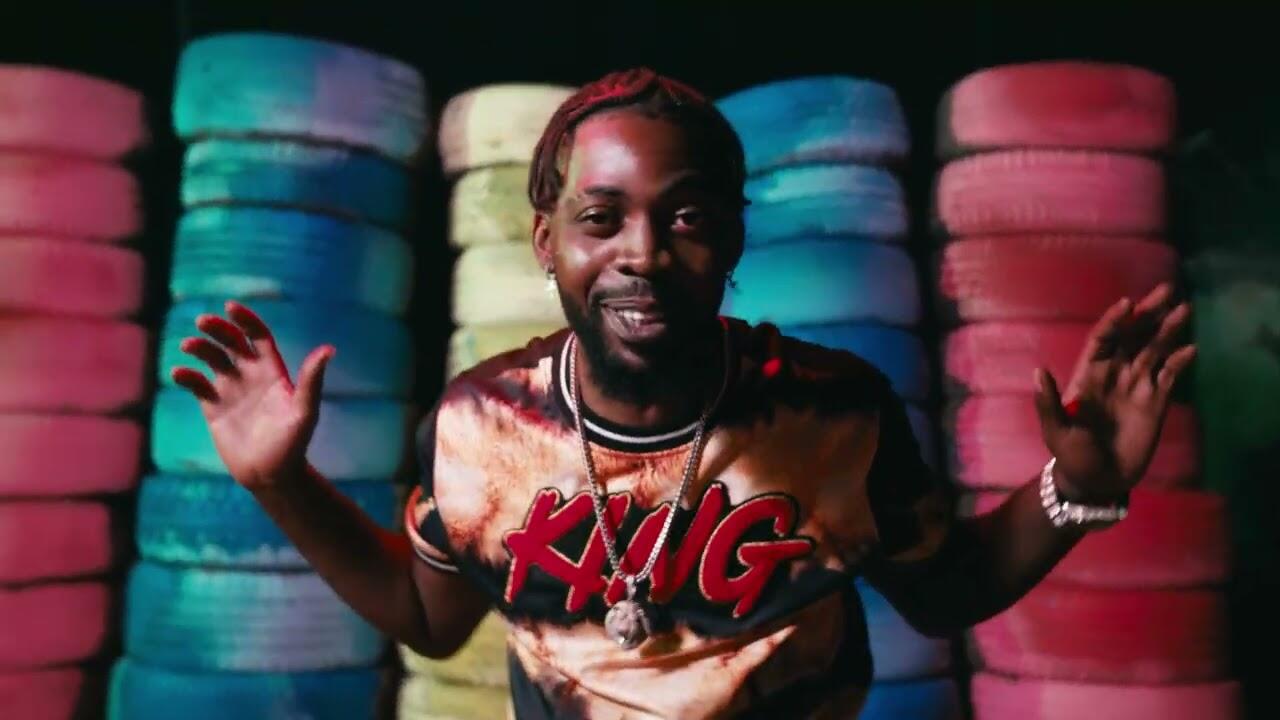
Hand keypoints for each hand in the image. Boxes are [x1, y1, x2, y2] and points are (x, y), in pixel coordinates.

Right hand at [170, 300, 334, 490]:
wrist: (272, 475)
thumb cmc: (293, 444)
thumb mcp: (305, 411)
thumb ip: (312, 380)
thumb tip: (328, 350)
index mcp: (273, 372)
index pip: (258, 336)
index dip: (246, 320)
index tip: (231, 307)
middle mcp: (251, 376)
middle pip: (231, 342)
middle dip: (218, 329)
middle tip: (203, 322)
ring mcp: (231, 391)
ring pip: (211, 359)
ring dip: (200, 348)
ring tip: (189, 346)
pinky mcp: (214, 408)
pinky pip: (196, 385)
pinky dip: (186, 376)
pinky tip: (179, 374)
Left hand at [1033, 283, 1196, 502]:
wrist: (1098, 481)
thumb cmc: (1071, 455)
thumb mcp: (1056, 431)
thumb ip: (1048, 403)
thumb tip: (1038, 371)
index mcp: (1087, 375)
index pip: (1102, 339)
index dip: (1113, 321)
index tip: (1127, 304)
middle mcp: (1114, 374)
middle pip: (1132, 336)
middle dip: (1147, 313)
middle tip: (1166, 290)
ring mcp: (1136, 386)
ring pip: (1154, 350)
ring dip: (1168, 330)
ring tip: (1184, 309)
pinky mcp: (1155, 402)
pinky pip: (1169, 376)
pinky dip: (1180, 362)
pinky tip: (1191, 350)